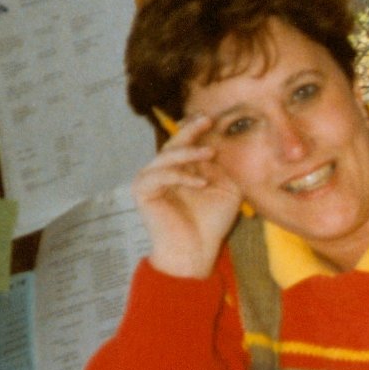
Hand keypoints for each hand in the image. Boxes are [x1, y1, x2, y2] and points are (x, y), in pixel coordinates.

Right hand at [131, 116, 242, 278]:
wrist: (194, 251)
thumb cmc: (211, 223)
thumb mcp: (226, 189)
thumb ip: (221, 167)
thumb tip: (217, 142)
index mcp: (182, 169)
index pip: (186, 143)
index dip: (196, 130)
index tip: (214, 118)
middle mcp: (164, 171)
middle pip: (174, 144)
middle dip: (190, 130)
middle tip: (206, 119)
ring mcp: (151, 180)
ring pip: (166, 157)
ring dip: (188, 152)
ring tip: (210, 152)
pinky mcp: (142, 191)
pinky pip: (160, 175)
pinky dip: (181, 177)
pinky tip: (201, 184)